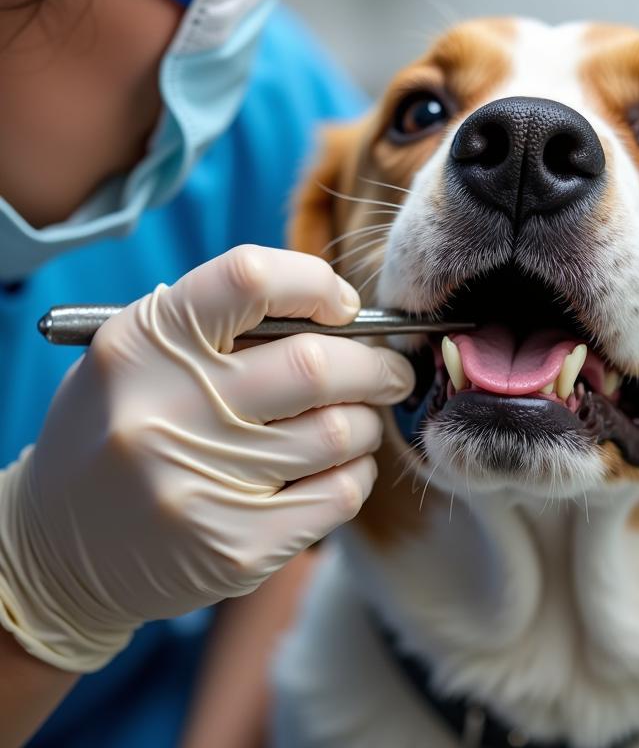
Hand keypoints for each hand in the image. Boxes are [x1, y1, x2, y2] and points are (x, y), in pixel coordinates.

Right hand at [0, 245, 413, 671]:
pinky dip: (358, 472)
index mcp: (143, 344)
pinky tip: (343, 465)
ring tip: (361, 417)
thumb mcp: (142, 357)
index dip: (316, 283)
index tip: (343, 306)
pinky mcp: (234, 546)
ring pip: (340, 431)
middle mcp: (168, 409)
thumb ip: (227, 327)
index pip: (251, 279)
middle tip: (391, 368)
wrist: (54, 553)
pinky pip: (340, 493)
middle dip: (375, 363)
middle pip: (316, 364)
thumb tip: (344, 317)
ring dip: (369, 420)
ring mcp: (200, 484)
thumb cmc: (121, 429)